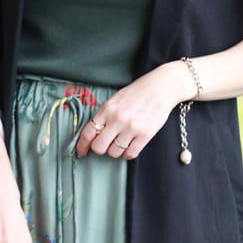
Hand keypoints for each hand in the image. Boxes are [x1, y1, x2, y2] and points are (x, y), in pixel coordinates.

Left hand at [74, 62, 192, 159]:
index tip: (81, 151)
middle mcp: (118, 119)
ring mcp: (132, 128)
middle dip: (99, 149)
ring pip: (114, 153)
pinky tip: (129, 145)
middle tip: (104, 145)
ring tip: (120, 142)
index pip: (87, 133)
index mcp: (107, 109)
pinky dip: (127, 153)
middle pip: (99, 147)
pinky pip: (130, 154)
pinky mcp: (145, 135)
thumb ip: (104, 115)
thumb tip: (93, 134)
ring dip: (114, 150)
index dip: (81, 146)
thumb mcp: (115, 99)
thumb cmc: (138, 93)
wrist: (161, 88)